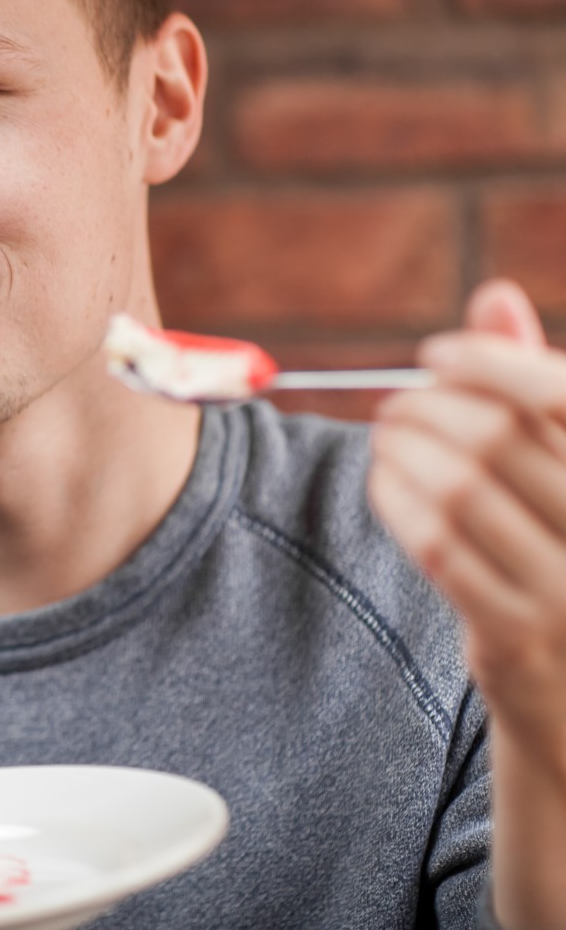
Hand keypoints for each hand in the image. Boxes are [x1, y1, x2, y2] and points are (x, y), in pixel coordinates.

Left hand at [369, 280, 565, 753]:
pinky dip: (395, 502)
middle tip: (390, 405)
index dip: (492, 363)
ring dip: (402, 452)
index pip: (561, 396)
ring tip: (382, 439)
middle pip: (500, 437)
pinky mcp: (519, 634)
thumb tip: (493, 295)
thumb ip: (533, 388)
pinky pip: (438, 546)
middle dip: (428, 408)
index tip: (434, 354)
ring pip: (461, 489)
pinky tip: (383, 483)